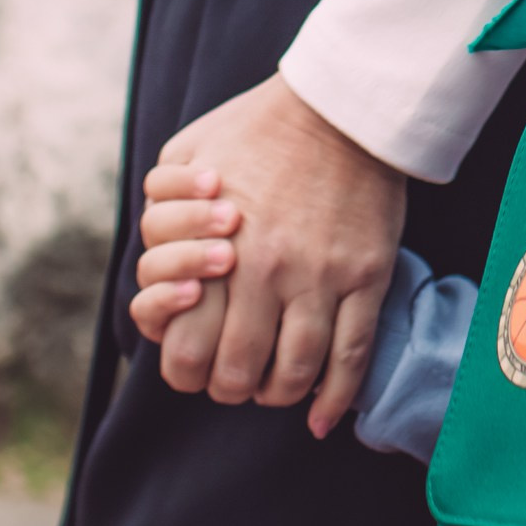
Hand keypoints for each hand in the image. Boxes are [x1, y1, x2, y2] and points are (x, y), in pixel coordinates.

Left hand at [132, 75, 407, 437]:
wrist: (339, 106)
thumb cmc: (256, 129)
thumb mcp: (184, 157)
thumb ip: (161, 210)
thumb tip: (158, 261)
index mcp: (214, 252)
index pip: (187, 350)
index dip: (187, 372)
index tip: (197, 368)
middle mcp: (265, 274)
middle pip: (238, 372)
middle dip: (231, 389)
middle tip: (237, 383)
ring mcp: (321, 279)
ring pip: (295, 373)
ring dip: (280, 394)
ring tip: (277, 390)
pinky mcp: (367, 276)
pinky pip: (352, 355)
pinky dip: (336, 398)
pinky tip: (325, 419)